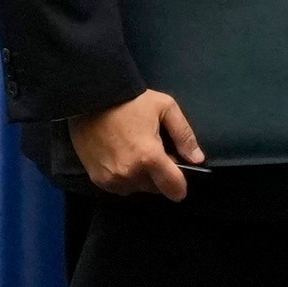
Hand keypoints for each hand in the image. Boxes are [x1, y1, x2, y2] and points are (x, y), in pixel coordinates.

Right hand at [72, 88, 204, 199]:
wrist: (90, 98)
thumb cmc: (130, 101)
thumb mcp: (165, 107)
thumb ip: (184, 135)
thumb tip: (197, 159)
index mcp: (149, 158)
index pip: (174, 189)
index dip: (180, 183)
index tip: (178, 174)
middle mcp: (131, 174)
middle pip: (156, 188)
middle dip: (158, 175)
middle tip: (151, 152)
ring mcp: (112, 178)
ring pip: (137, 188)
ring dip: (140, 177)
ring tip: (133, 153)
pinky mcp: (97, 179)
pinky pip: (119, 187)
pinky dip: (123, 177)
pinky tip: (120, 157)